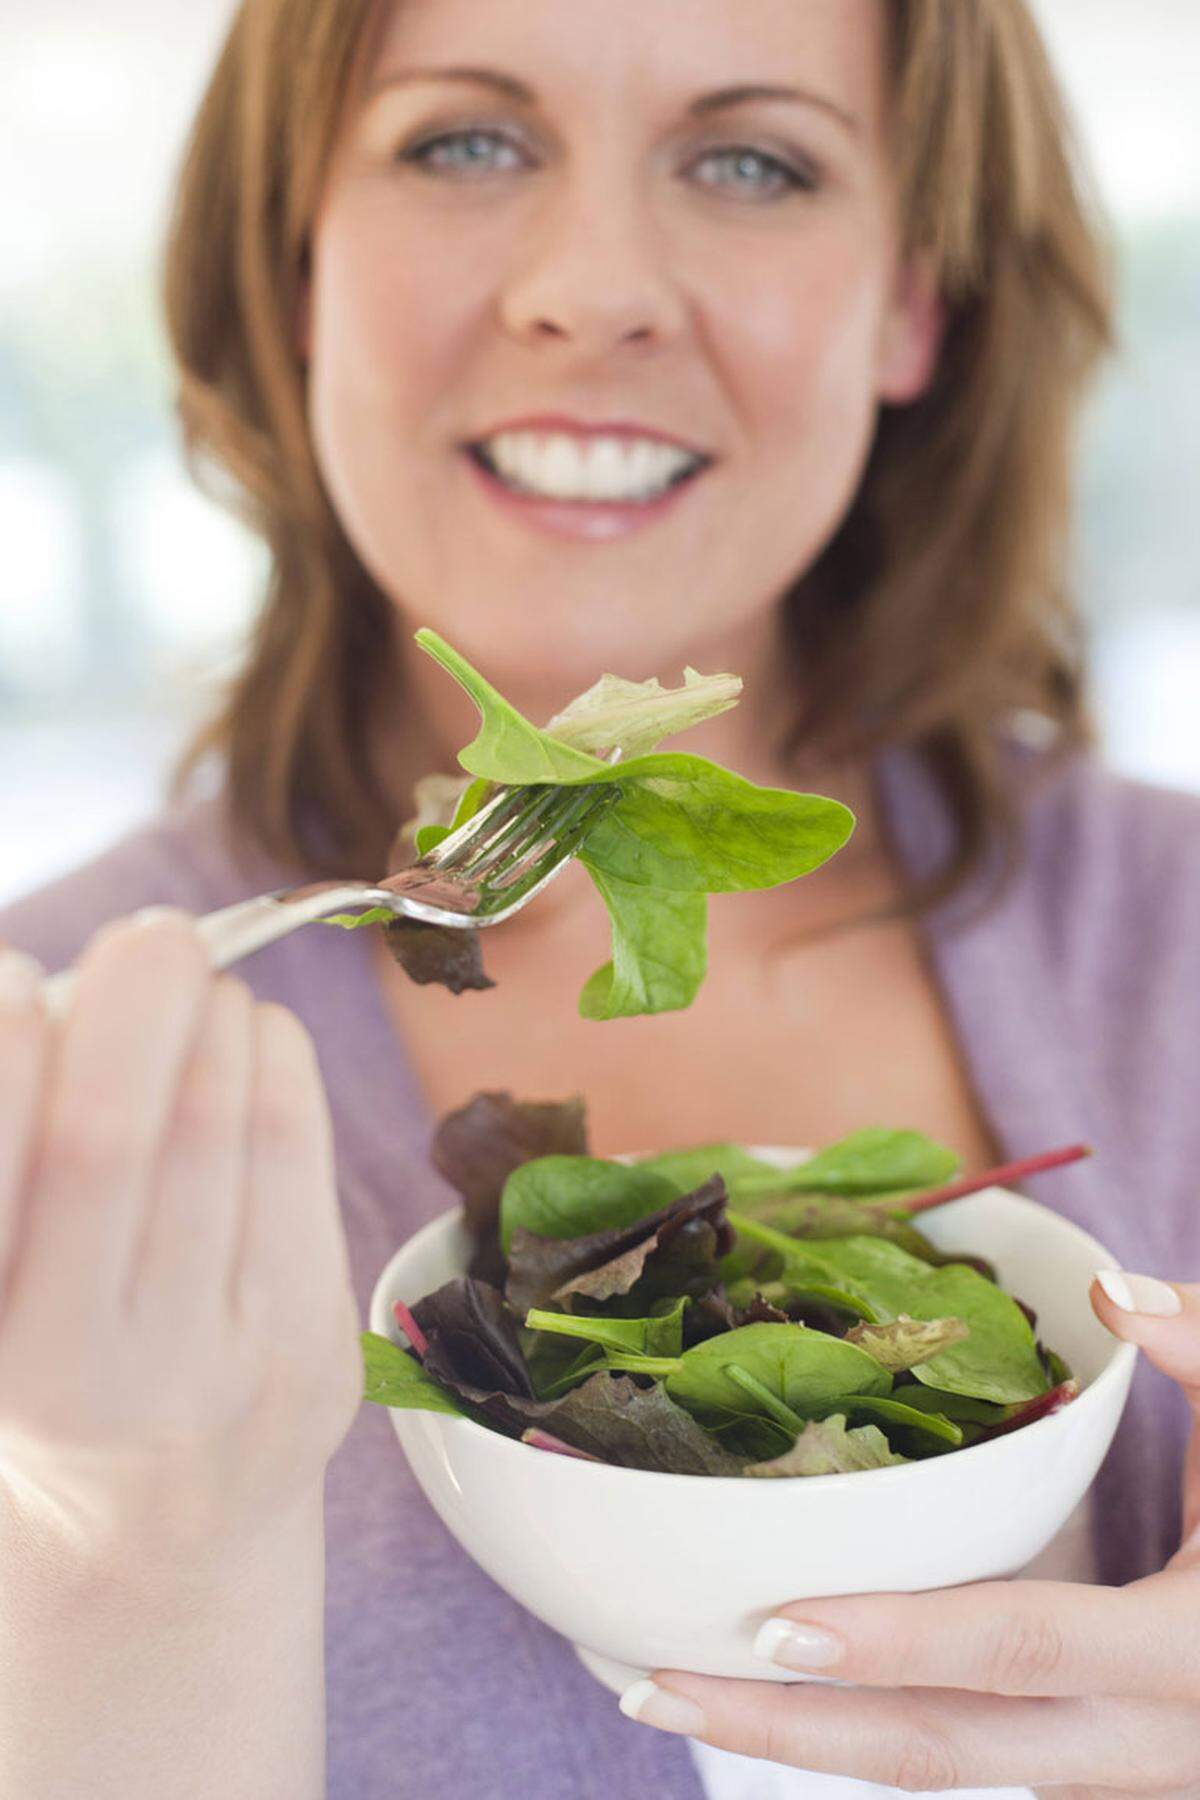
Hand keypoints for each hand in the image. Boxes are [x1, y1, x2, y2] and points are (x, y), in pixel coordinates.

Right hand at [0, 909, 361, 1581]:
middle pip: (119, 1144)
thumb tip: (43, 995)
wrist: (159, 1529)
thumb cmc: (50, 1376)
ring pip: (224, 1133)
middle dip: (136, 1009)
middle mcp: (91, 1376)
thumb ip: (13, 1165)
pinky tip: (249, 1032)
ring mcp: (218, 1366)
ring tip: (187, 980)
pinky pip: (302, 1154)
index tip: (13, 971)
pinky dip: (275, 1061)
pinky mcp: (313, 1347)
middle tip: (148, 933)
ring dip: (211, 1021)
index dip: (2, 1068)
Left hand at [619, 1276, 1199, 1796]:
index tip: (773, 1624)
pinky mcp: (1094, 1768)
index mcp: (1189, 1656)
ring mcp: (1114, 1778)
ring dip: (806, 1739)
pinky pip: (968, 1752)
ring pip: (943, 1769)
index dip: (897, 1638)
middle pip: (942, 1755)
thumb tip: (1114, 1289)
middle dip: (788, 1733)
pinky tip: (782, 1680)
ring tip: (673, 1685)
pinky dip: (866, 1723)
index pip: (1016, 1648)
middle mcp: (1141, 1747)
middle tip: (649, 1684)